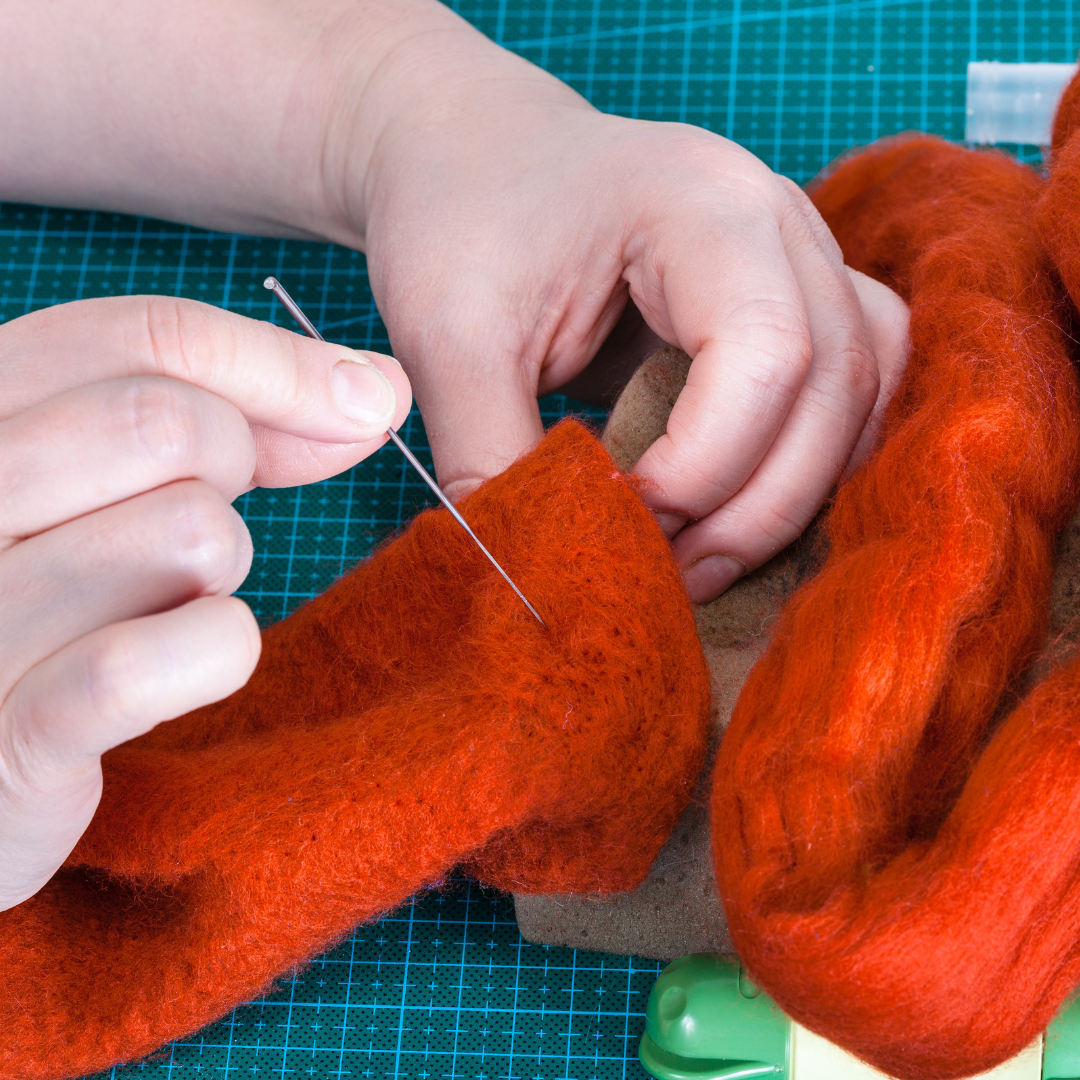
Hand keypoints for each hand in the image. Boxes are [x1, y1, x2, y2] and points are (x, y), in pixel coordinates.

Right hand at [0, 296, 409, 909]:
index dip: (276, 365)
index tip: (364, 403)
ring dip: (215, 574)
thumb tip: (377, 386)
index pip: (138, 335)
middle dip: (233, 471)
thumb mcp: (118, 483)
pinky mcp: (6, 736)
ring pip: (189, 532)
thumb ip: (236, 419)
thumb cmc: (60, 603)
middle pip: (167, 422)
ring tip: (159, 606)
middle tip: (201, 530)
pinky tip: (184, 667)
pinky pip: (164, 657)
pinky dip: (215, 653)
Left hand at [349, 19, 910, 602]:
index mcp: (700, 205)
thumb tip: (537, 574)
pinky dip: (809, 463)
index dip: (708, 463)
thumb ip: (492, 453)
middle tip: (670, 573)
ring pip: (863, 391)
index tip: (625, 518)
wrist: (477, 158)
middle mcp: (777, 222)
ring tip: (704, 561)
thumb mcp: (450, 336)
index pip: (766, 352)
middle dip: (757, 504)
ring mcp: (797, 256)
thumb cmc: (461, 220)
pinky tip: (739, 513)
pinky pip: (849, 388)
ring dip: (796, 493)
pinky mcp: (790, 298)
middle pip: (836, 382)